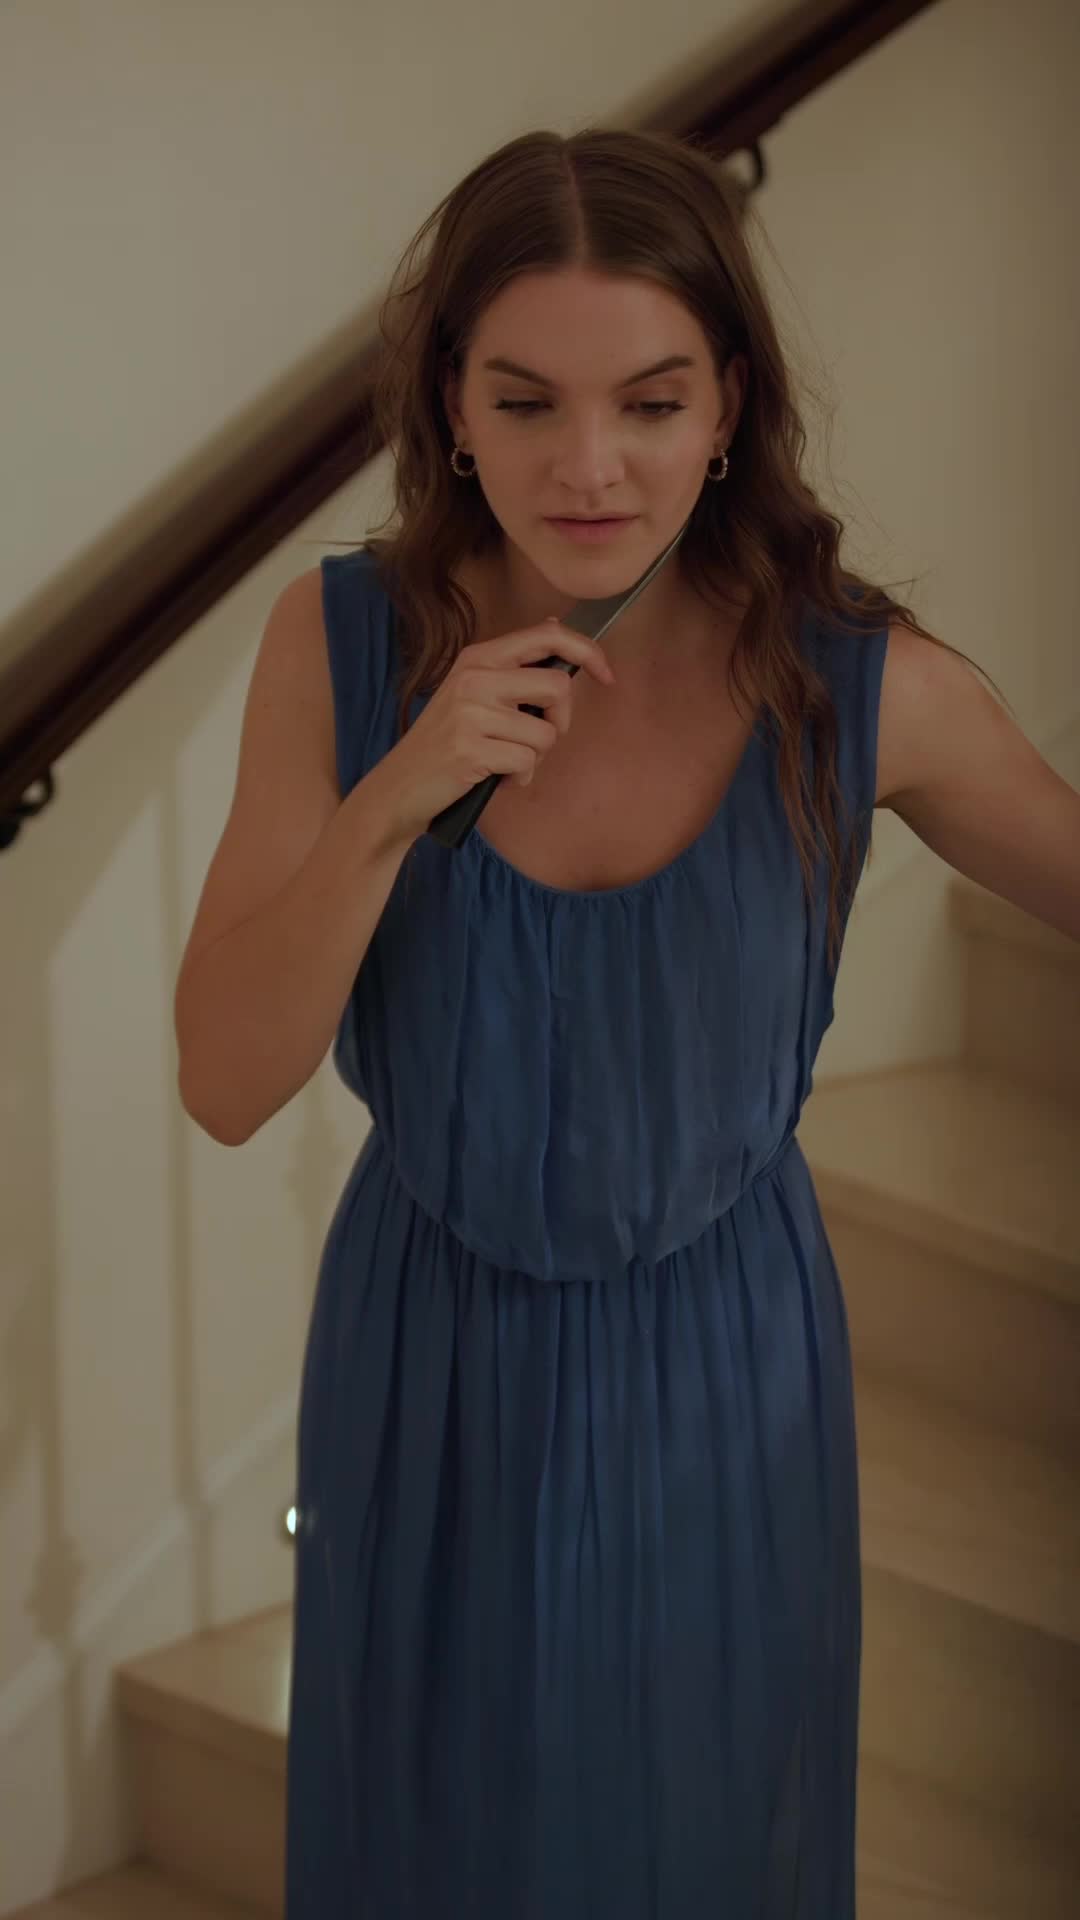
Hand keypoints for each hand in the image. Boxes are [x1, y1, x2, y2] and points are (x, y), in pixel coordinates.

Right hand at [375, 617, 615, 842]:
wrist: (399, 786)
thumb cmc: (445, 743)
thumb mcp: (472, 692)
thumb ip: (513, 665)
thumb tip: (555, 626)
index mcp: (478, 657)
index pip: (547, 636)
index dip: (587, 651)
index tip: (607, 675)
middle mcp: (475, 677)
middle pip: (557, 686)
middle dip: (561, 720)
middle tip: (539, 737)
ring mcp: (471, 712)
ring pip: (546, 734)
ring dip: (535, 758)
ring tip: (504, 762)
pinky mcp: (471, 748)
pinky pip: (527, 763)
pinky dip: (519, 778)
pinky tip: (496, 778)